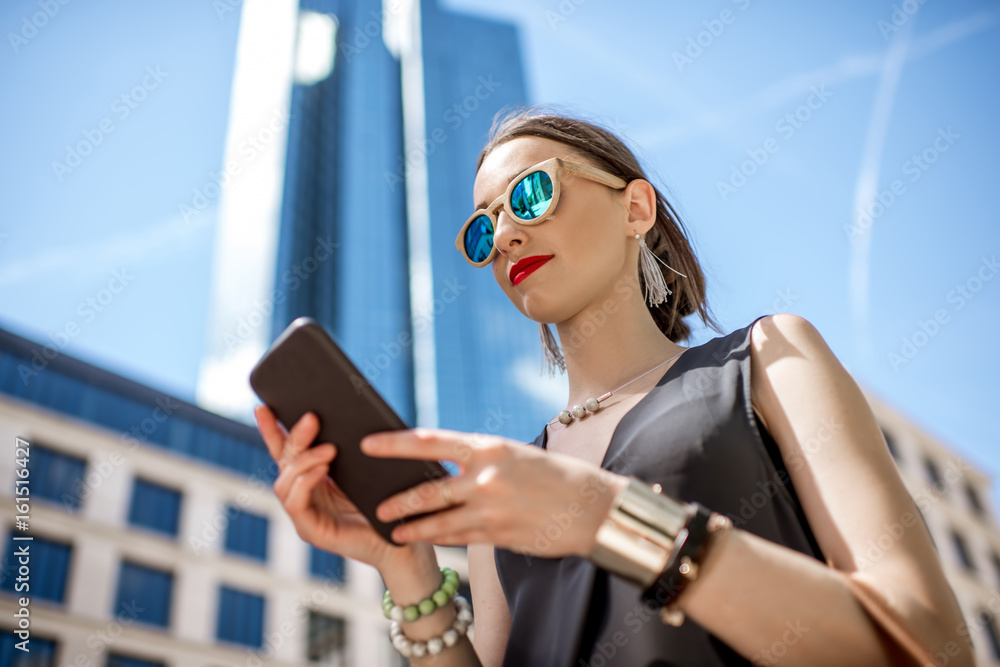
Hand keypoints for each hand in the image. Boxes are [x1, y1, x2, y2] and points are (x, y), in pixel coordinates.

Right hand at [254, 405, 423, 571]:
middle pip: (285, 461)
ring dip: (304, 460)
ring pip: (285, 481)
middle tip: (312, 417)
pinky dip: (305, 483)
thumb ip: (350, 447)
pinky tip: (322, 469)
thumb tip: (343, 412)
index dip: (272, 430)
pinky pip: (295, 504)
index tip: (263, 407)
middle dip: (293, 437)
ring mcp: (305, 514)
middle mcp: (304, 495)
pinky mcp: (311, 531)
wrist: (404, 539)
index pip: (286, 451)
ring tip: (329, 448)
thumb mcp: (366, 467)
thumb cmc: (388, 501)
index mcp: (314, 478)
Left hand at [360, 428, 629, 558]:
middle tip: (375, 503)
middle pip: (426, 490)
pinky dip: (437, 538)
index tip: (368, 443)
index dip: (394, 444)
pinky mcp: (497, 535)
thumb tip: (439, 464)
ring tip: (391, 529)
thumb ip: (477, 459)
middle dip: (397, 499)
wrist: (592, 507)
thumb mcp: (513, 454)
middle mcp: (485, 477)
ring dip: (411, 526)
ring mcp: (490, 509)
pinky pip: (457, 538)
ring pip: (437, 520)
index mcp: (487, 447)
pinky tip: (423, 538)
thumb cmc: (552, 475)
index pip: (429, 442)